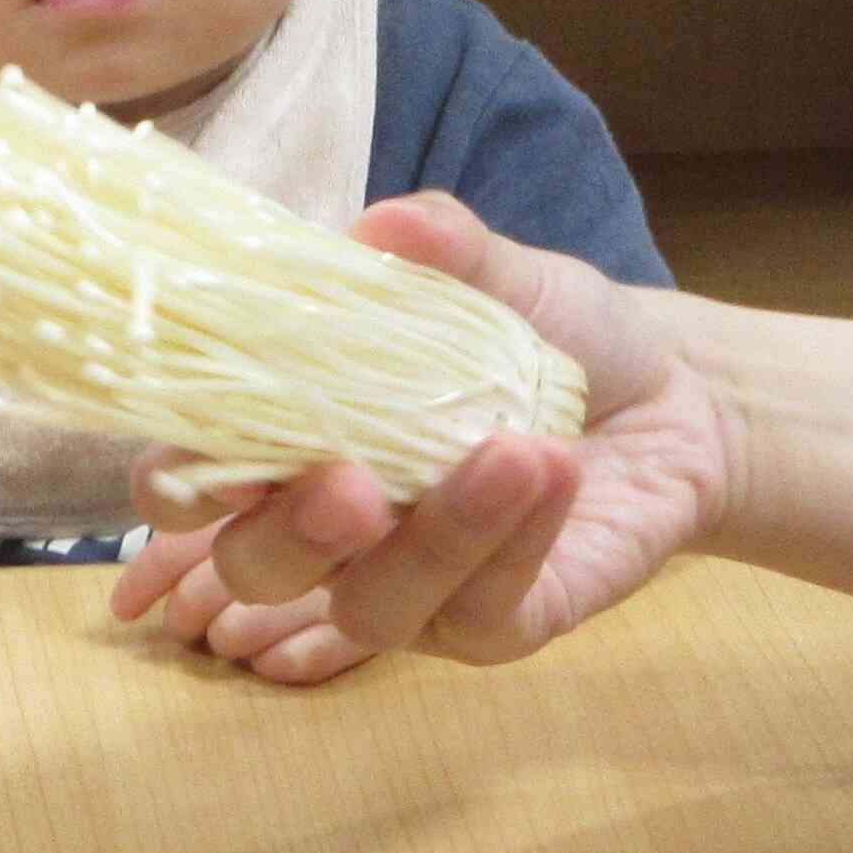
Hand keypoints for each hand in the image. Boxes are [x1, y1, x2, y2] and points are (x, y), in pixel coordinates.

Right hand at [124, 195, 726, 666]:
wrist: (671, 397)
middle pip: (257, 570)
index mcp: (293, 444)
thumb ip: (442, 249)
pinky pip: (481, 610)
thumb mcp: (501, 275)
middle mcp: (333, 534)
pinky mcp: (496, 627)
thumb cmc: (549, 337)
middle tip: (346, 482)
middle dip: (289, 534)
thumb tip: (385, 225)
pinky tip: (553, 472)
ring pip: (370, 608)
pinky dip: (511, 540)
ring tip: (506, 452)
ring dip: (431, 536)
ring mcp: (411, 591)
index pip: (190, 488)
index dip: (180, 484)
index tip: (206, 456)